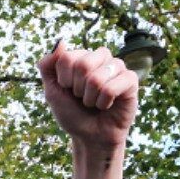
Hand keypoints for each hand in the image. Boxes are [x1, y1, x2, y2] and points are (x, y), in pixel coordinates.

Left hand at [38, 41, 137, 178]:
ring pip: (97, 77)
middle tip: (82, 97)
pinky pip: (113, 86)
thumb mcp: (52, 91)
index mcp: (81, 57)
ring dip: (90, 98)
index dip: (64, 80)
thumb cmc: (72, 113)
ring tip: (94, 102)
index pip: (66, 57)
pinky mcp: (131, 80)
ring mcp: (117, 67)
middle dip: (77, 89)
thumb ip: (48, 66)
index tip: (68, 90)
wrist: (89, 136)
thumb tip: (60, 42)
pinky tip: (107, 105)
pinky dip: (104, 101)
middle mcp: (100, 58)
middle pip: (83, 64)